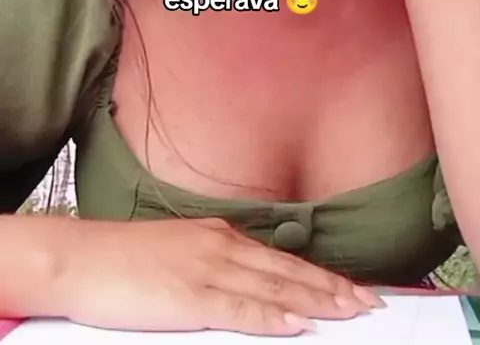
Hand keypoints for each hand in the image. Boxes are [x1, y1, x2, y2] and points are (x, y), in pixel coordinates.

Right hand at [58, 217, 382, 334]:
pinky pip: (240, 309)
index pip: (282, 260)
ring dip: (317, 303)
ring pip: (274, 289)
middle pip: (288, 272)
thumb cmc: (125, 259)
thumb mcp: (180, 250)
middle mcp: (220, 246)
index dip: (321, 276)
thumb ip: (217, 264)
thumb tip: (250, 286)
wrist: (83, 257)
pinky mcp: (190, 296)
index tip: (352, 288)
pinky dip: (272, 317)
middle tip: (370, 302)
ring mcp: (207, 269)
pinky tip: (298, 325)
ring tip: (352, 312)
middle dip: (333, 289)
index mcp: (219, 236)